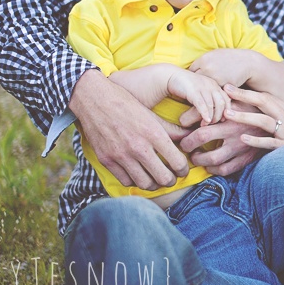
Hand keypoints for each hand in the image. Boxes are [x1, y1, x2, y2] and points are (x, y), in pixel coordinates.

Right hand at [69, 70, 190, 189]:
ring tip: (156, 178)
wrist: (94, 100)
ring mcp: (121, 156)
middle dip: (171, 181)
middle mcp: (138, 147)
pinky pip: (126, 181)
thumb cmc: (125, 104)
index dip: (184, 170)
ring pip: (145, 184)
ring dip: (154, 184)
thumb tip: (189, 136)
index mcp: (153, 133)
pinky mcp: (106, 161)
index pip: (177, 162)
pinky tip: (138, 174)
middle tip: (171, 177)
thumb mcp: (151, 114)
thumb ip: (171, 129)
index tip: (182, 169)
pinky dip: (135, 181)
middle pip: (164, 179)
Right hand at [167, 69, 230, 123]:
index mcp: (214, 84)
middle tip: (214, 123)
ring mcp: (202, 88)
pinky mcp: (193, 91)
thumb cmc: (187, 85)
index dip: (226, 110)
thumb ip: (209, 97)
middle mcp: (210, 85)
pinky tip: (205, 120)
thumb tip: (215, 112)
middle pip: (221, 103)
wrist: (172, 76)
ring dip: (211, 117)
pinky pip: (202, 104)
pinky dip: (205, 114)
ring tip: (207, 124)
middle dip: (219, 115)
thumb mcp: (202, 90)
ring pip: (212, 105)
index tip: (223, 119)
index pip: (226, 98)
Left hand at [178, 100, 266, 175]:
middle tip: (186, 149)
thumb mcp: (247, 100)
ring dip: (203, 163)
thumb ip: (230, 96)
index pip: (202, 134)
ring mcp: (242, 152)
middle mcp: (236, 140)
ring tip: (197, 157)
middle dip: (192, 154)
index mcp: (232, 123)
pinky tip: (212, 165)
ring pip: (217, 165)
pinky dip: (217, 170)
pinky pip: (229, 170)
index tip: (182, 136)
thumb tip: (218, 89)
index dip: (187, 138)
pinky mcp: (248, 160)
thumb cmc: (263, 109)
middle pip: (207, 154)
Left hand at [189, 49, 256, 87]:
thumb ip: (204, 61)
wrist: (247, 62)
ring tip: (205, 93)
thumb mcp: (215, 54)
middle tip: (199, 87)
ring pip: (205, 88)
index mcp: (204, 59)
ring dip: (205, 90)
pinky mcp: (223, 86)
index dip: (195, 75)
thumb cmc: (231, 58)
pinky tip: (215, 94)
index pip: (192, 70)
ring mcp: (215, 78)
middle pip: (196, 80)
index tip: (197, 79)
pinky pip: (215, 92)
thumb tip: (194, 68)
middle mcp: (207, 68)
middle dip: (198, 84)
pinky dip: (214, 93)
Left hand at [221, 84, 283, 150]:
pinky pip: (271, 143)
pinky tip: (243, 139)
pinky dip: (257, 140)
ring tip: (227, 115)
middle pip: (263, 103)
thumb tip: (267, 110)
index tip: (229, 87)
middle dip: (243, 96)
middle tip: (224, 91)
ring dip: (245, 116)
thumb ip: (283, 115)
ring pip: (264, 121)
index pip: (266, 97)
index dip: (247, 91)